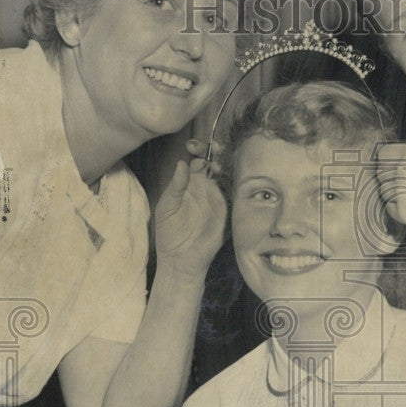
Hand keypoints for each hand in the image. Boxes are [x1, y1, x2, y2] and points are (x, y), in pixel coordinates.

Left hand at [154, 139, 226, 277]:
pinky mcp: (230, 213)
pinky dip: (238, 186)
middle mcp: (208, 188)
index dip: (199, 150)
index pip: (199, 160)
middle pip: (218, 164)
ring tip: (219, 165)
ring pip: (230, 177)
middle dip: (218, 153)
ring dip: (228, 167)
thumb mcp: (167, 207)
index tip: (193, 146)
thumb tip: (182, 162)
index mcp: (192, 184)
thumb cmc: (169, 233)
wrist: (180, 260)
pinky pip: (237, 197)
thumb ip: (176, 186)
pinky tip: (233, 179)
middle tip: (214, 148)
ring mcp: (221, 200)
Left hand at [377, 141, 405, 247]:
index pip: (382, 154)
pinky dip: (399, 214)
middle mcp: (405, 165)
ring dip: (396, 199)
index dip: (386, 165)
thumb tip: (384, 165)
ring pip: (384, 193)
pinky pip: (389, 210)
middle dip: (391, 184)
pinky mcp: (402, 209)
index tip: (396, 174)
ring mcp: (402, 188)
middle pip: (381, 175)